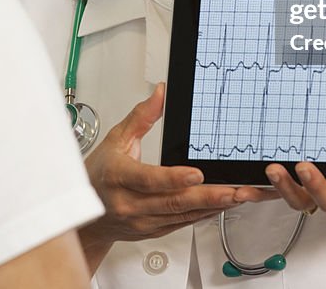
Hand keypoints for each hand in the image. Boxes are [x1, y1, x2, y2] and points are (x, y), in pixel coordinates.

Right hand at [79, 84, 269, 271]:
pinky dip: (204, 215)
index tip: (196, 174)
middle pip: (174, 202)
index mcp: (120, 177)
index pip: (149, 180)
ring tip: (237, 196)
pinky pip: (183, 223)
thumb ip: (140, 117)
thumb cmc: (100, 176)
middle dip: (209, 196)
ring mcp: (143, 221)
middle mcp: (131, 204)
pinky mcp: (153, 231)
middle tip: (235, 190)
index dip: (174, 178)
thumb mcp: (115, 140)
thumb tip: (160, 94)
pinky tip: (221, 206)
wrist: (88, 218)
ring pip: (182, 215)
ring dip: (213, 207)